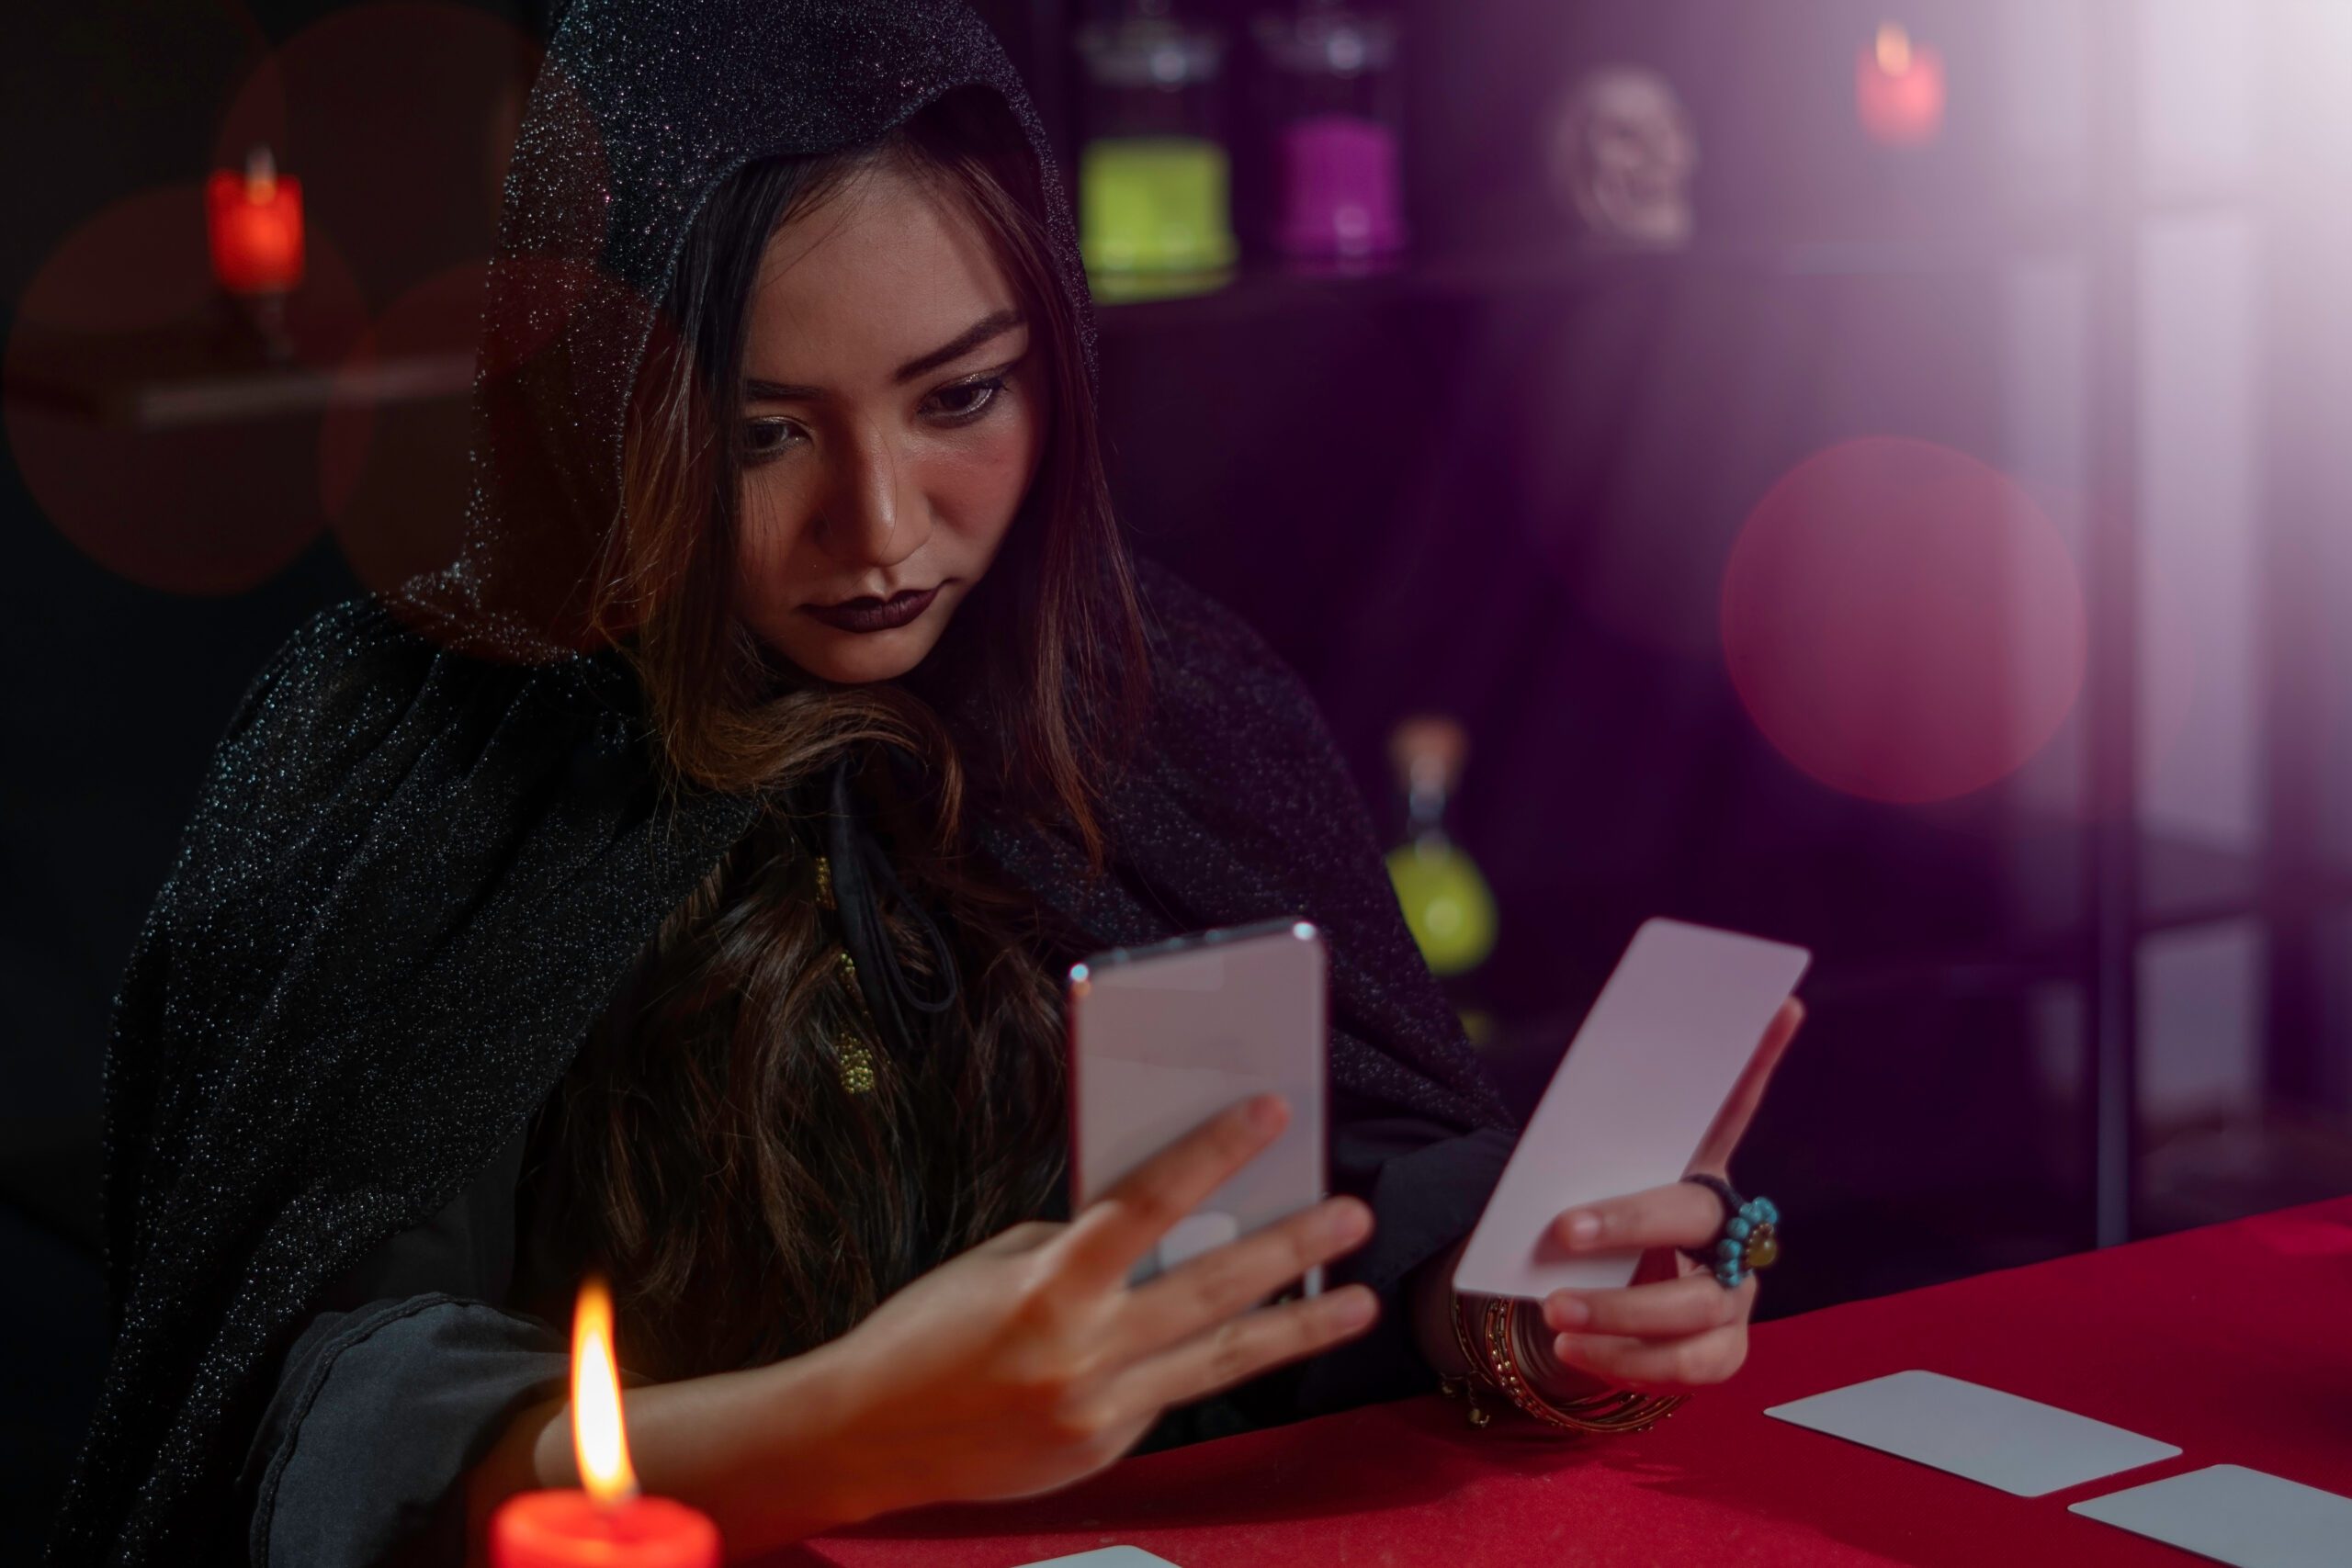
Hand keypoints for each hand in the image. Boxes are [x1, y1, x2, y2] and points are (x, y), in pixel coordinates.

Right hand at [805, 1094, 1377, 1519]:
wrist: (866, 1437)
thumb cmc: (926, 1333)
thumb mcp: (999, 1264)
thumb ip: (1081, 1248)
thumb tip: (1163, 1224)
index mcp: (1048, 1286)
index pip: (1148, 1203)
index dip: (1214, 1152)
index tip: (1270, 1112)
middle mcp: (1083, 1352)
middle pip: (1211, 1288)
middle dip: (1292, 1249)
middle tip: (1353, 1214)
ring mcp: (1099, 1410)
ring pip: (1220, 1360)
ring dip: (1297, 1326)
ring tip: (1360, 1303)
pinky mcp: (1104, 1449)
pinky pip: (1168, 1394)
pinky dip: (1202, 1363)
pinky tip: (1245, 1340)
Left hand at [1532, 997, 1803, 1395]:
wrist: (1591, 1309)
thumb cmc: (1589, 1235)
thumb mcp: (1580, 1188)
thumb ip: (1576, 1169)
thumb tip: (1541, 1168)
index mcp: (1697, 1168)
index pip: (1732, 1104)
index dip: (1757, 1058)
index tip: (1778, 1002)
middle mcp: (1731, 1225)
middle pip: (1692, 1215)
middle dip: (1627, 1223)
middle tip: (1560, 1231)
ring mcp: (1737, 1290)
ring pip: (1695, 1305)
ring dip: (1618, 1310)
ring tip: (1554, 1311)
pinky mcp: (1726, 1348)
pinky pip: (1689, 1366)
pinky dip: (1625, 1361)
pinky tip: (1574, 1350)